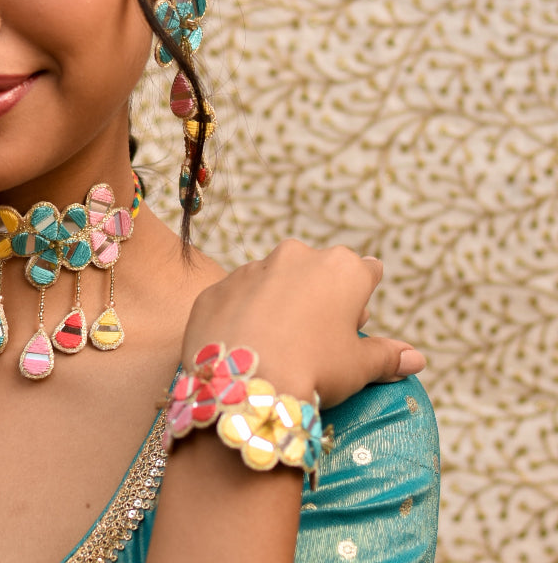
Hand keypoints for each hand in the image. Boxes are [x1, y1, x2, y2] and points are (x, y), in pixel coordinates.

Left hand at [182, 239, 424, 407]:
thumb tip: (416, 358)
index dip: (362, 299)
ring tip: (278, 346)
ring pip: (274, 281)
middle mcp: (296, 256)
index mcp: (341, 269)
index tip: (354, 321)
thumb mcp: (358, 366)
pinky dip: (243, 315)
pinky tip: (245, 345)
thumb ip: (387, 356)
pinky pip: (237, 298)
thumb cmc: (314, 369)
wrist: (244, 381)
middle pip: (318, 273)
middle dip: (320, 298)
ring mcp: (253, 268)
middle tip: (317, 340)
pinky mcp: (219, 287)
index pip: (366, 272)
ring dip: (279, 304)